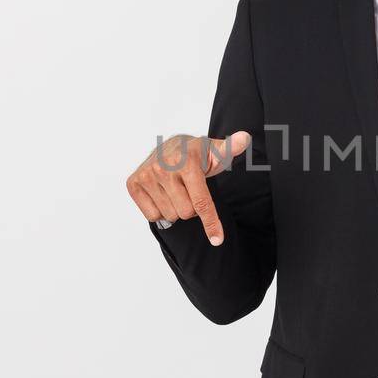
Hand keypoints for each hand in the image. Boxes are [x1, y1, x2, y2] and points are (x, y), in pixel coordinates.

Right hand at [127, 131, 250, 245]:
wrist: (170, 146)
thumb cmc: (197, 154)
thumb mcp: (216, 151)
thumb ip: (230, 148)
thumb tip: (244, 138)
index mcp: (186, 162)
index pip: (201, 202)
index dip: (211, 223)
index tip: (217, 240)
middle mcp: (163, 168)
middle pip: (186, 213)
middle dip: (192, 208)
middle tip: (191, 191)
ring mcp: (146, 175)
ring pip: (170, 216)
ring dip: (177, 209)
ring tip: (177, 190)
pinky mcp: (133, 183)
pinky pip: (152, 216)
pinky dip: (161, 210)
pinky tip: (163, 194)